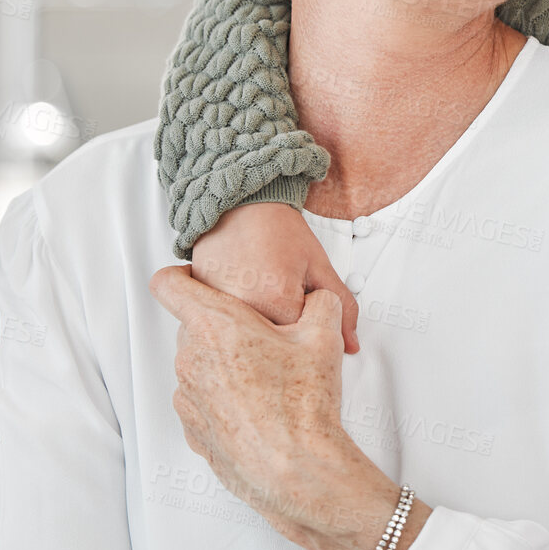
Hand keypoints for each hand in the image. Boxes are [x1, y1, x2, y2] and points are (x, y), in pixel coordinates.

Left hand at [149, 266, 404, 549]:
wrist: (296, 468)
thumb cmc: (303, 404)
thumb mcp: (325, 337)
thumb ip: (320, 303)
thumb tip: (318, 301)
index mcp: (215, 326)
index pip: (169, 284)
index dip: (180, 274)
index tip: (196, 277)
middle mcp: (190, 359)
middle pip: (193, 325)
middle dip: (225, 325)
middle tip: (267, 337)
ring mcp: (187, 397)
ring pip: (199, 363)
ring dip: (226, 363)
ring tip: (270, 378)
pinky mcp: (193, 428)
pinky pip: (203, 399)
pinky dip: (225, 396)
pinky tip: (261, 406)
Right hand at [192, 202, 359, 353]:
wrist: (241, 205)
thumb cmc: (277, 230)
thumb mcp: (319, 266)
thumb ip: (341, 306)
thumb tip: (351, 345)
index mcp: (276, 304)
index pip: (304, 338)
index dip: (309, 316)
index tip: (301, 292)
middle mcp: (241, 313)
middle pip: (274, 342)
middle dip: (284, 321)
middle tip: (277, 283)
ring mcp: (215, 310)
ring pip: (248, 337)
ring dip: (259, 319)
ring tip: (258, 282)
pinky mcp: (198, 306)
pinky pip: (224, 326)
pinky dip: (235, 315)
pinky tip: (240, 286)